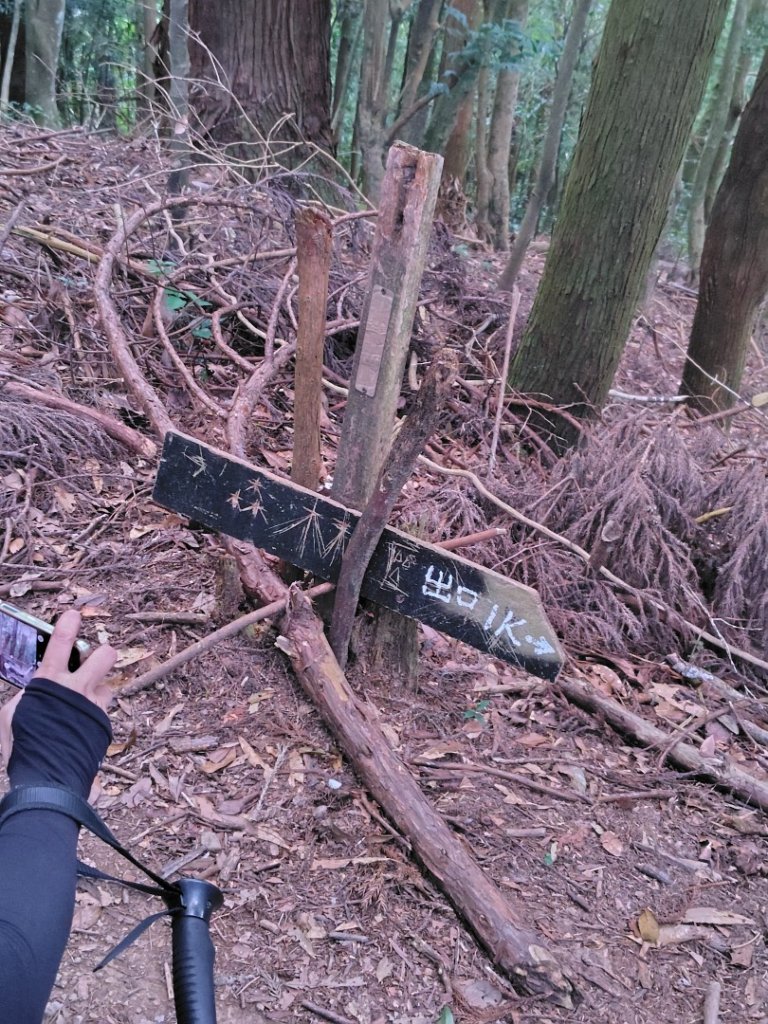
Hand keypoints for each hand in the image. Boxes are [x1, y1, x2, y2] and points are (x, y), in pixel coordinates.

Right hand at [0, 610, 115, 767]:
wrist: (48, 778)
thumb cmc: (23, 745)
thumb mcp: (13, 715)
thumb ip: (28, 696)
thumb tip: (36, 689)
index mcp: (50, 683)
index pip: (59, 644)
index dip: (67, 625)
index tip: (73, 614)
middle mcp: (77, 690)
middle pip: (105, 655)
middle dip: (103, 653)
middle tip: (93, 660)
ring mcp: (94, 707)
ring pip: (108, 685)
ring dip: (97, 690)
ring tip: (83, 704)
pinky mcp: (103, 725)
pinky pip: (102, 712)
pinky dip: (93, 716)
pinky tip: (80, 729)